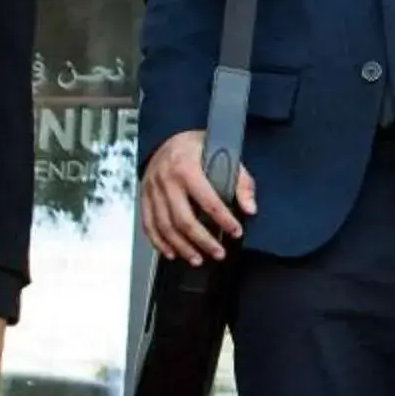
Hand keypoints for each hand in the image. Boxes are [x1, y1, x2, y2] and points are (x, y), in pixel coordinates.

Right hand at [138, 129, 256, 264]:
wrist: (168, 136)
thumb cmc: (197, 146)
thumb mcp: (224, 153)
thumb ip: (240, 181)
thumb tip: (250, 208)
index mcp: (187, 167)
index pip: (208, 201)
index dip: (224, 220)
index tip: (236, 232)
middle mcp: (166, 180)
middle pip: (184, 220)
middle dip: (203, 241)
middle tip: (218, 253)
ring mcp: (152, 190)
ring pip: (165, 227)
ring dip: (182, 247)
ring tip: (197, 259)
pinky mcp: (144, 197)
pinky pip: (149, 225)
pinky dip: (159, 243)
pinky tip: (172, 252)